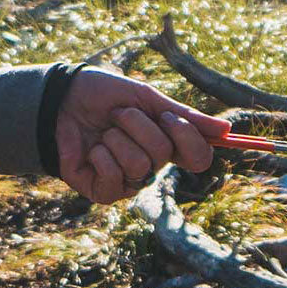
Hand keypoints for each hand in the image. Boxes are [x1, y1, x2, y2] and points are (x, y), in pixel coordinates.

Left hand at [56, 68, 230, 203]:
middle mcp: (152, 166)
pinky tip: (91, 149)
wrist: (60, 98)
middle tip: (120, 114)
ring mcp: (127, 181)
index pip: (198, 157)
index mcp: (168, 144)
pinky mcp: (102, 191)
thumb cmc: (104, 95)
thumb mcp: (146, 99)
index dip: (188, 138)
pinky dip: (101, 155)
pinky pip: (114, 178)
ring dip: (117, 138)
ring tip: (103, 130)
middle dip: (138, 126)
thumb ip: (184, 116)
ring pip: (139, 165)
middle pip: (164, 154)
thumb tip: (226, 130)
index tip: (168, 117)